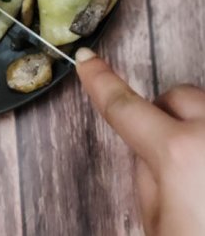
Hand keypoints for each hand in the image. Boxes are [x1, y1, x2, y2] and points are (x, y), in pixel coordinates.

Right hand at [76, 48, 204, 235]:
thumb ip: (147, 178)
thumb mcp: (156, 226)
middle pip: (178, 96)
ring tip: (203, 178)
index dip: (101, 81)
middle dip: (165, 115)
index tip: (89, 62)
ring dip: (200, 131)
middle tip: (165, 159)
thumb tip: (149, 153)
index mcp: (180, 154)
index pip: (126, 106)